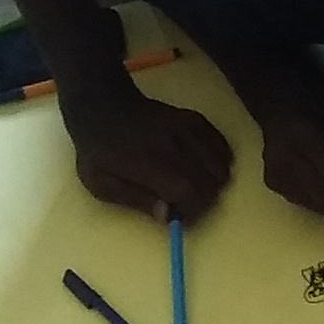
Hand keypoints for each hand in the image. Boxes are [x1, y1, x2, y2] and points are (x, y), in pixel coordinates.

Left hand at [58, 77, 233, 221]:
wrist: (104, 107)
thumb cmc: (99, 151)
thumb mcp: (102, 184)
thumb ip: (136, 200)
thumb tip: (168, 215)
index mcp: (147, 162)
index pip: (188, 191)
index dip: (190, 209)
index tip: (180, 215)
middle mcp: (174, 145)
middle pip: (211, 181)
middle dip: (203, 200)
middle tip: (186, 203)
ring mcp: (188, 130)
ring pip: (222, 166)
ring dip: (213, 183)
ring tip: (194, 186)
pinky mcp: (197, 121)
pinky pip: (224, 148)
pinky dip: (220, 163)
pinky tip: (202, 168)